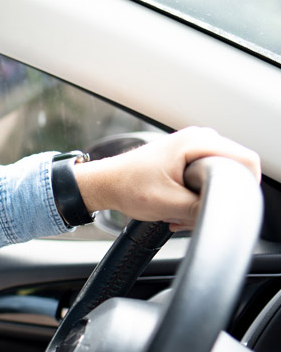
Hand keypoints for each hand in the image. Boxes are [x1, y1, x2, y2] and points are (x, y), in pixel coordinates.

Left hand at [73, 127, 260, 230]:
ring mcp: (193, 146)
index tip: (223, 206)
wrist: (104, 184)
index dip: (243, 187)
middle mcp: (199, 138)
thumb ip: (204, 206)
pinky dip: (193, 197)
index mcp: (197, 142)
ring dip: (201, 201)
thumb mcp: (171, 204)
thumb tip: (226, 209)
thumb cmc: (128, 188)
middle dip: (216, 198)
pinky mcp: (187, 156)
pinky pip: (205, 178)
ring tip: (177, 212)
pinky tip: (175, 209)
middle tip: (189, 213)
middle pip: (233, 171)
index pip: (247, 161)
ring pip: (218, 178)